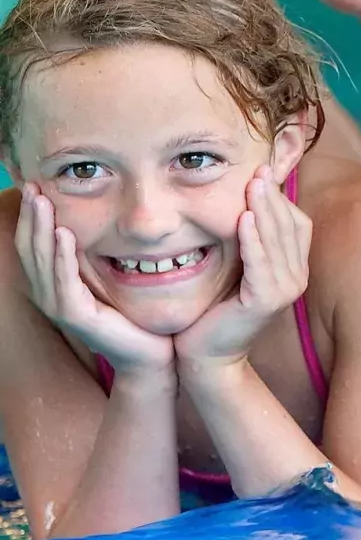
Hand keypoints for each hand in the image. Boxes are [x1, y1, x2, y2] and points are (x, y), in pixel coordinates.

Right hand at [13, 183, 175, 375]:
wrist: (149, 354)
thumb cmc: (134, 316)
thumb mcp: (111, 279)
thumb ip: (98, 257)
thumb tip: (96, 223)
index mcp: (56, 284)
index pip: (36, 244)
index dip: (32, 216)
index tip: (35, 186)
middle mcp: (50, 294)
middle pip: (31, 247)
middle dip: (31, 216)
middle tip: (32, 186)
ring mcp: (60, 305)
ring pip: (42, 260)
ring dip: (41, 228)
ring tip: (40, 201)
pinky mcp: (75, 315)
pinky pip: (64, 279)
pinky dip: (62, 255)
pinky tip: (63, 233)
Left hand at [175, 168, 311, 371]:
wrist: (206, 355)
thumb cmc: (216, 310)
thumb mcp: (238, 269)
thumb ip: (249, 242)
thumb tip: (244, 203)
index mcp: (294, 269)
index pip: (297, 223)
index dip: (281, 198)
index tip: (262, 173)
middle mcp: (297, 278)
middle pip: (289, 226)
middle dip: (273, 197)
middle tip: (259, 170)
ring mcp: (284, 290)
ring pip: (277, 240)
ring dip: (265, 210)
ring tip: (253, 184)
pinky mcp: (266, 301)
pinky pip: (261, 262)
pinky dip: (253, 239)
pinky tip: (242, 218)